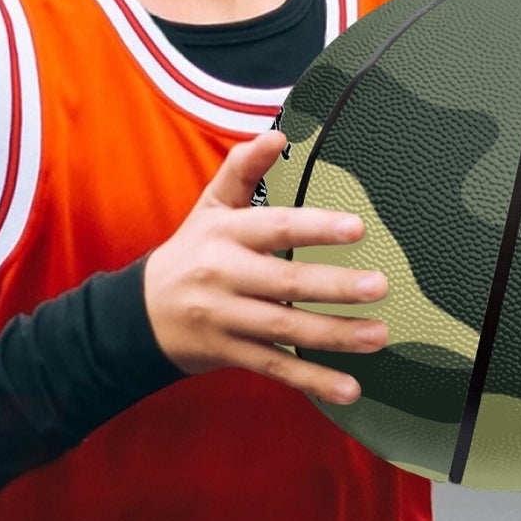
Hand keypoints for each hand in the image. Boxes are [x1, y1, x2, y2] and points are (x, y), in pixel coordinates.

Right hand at [143, 130, 388, 404]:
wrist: (140, 314)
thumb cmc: (190, 253)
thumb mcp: (209, 207)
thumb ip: (242, 169)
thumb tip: (277, 132)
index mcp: (223, 234)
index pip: (273, 227)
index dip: (313, 227)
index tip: (356, 228)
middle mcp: (223, 276)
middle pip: (284, 282)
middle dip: (335, 286)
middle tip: (380, 286)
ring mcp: (226, 319)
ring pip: (284, 328)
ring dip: (335, 335)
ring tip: (378, 334)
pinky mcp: (230, 354)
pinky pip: (276, 367)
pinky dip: (313, 380)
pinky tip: (349, 388)